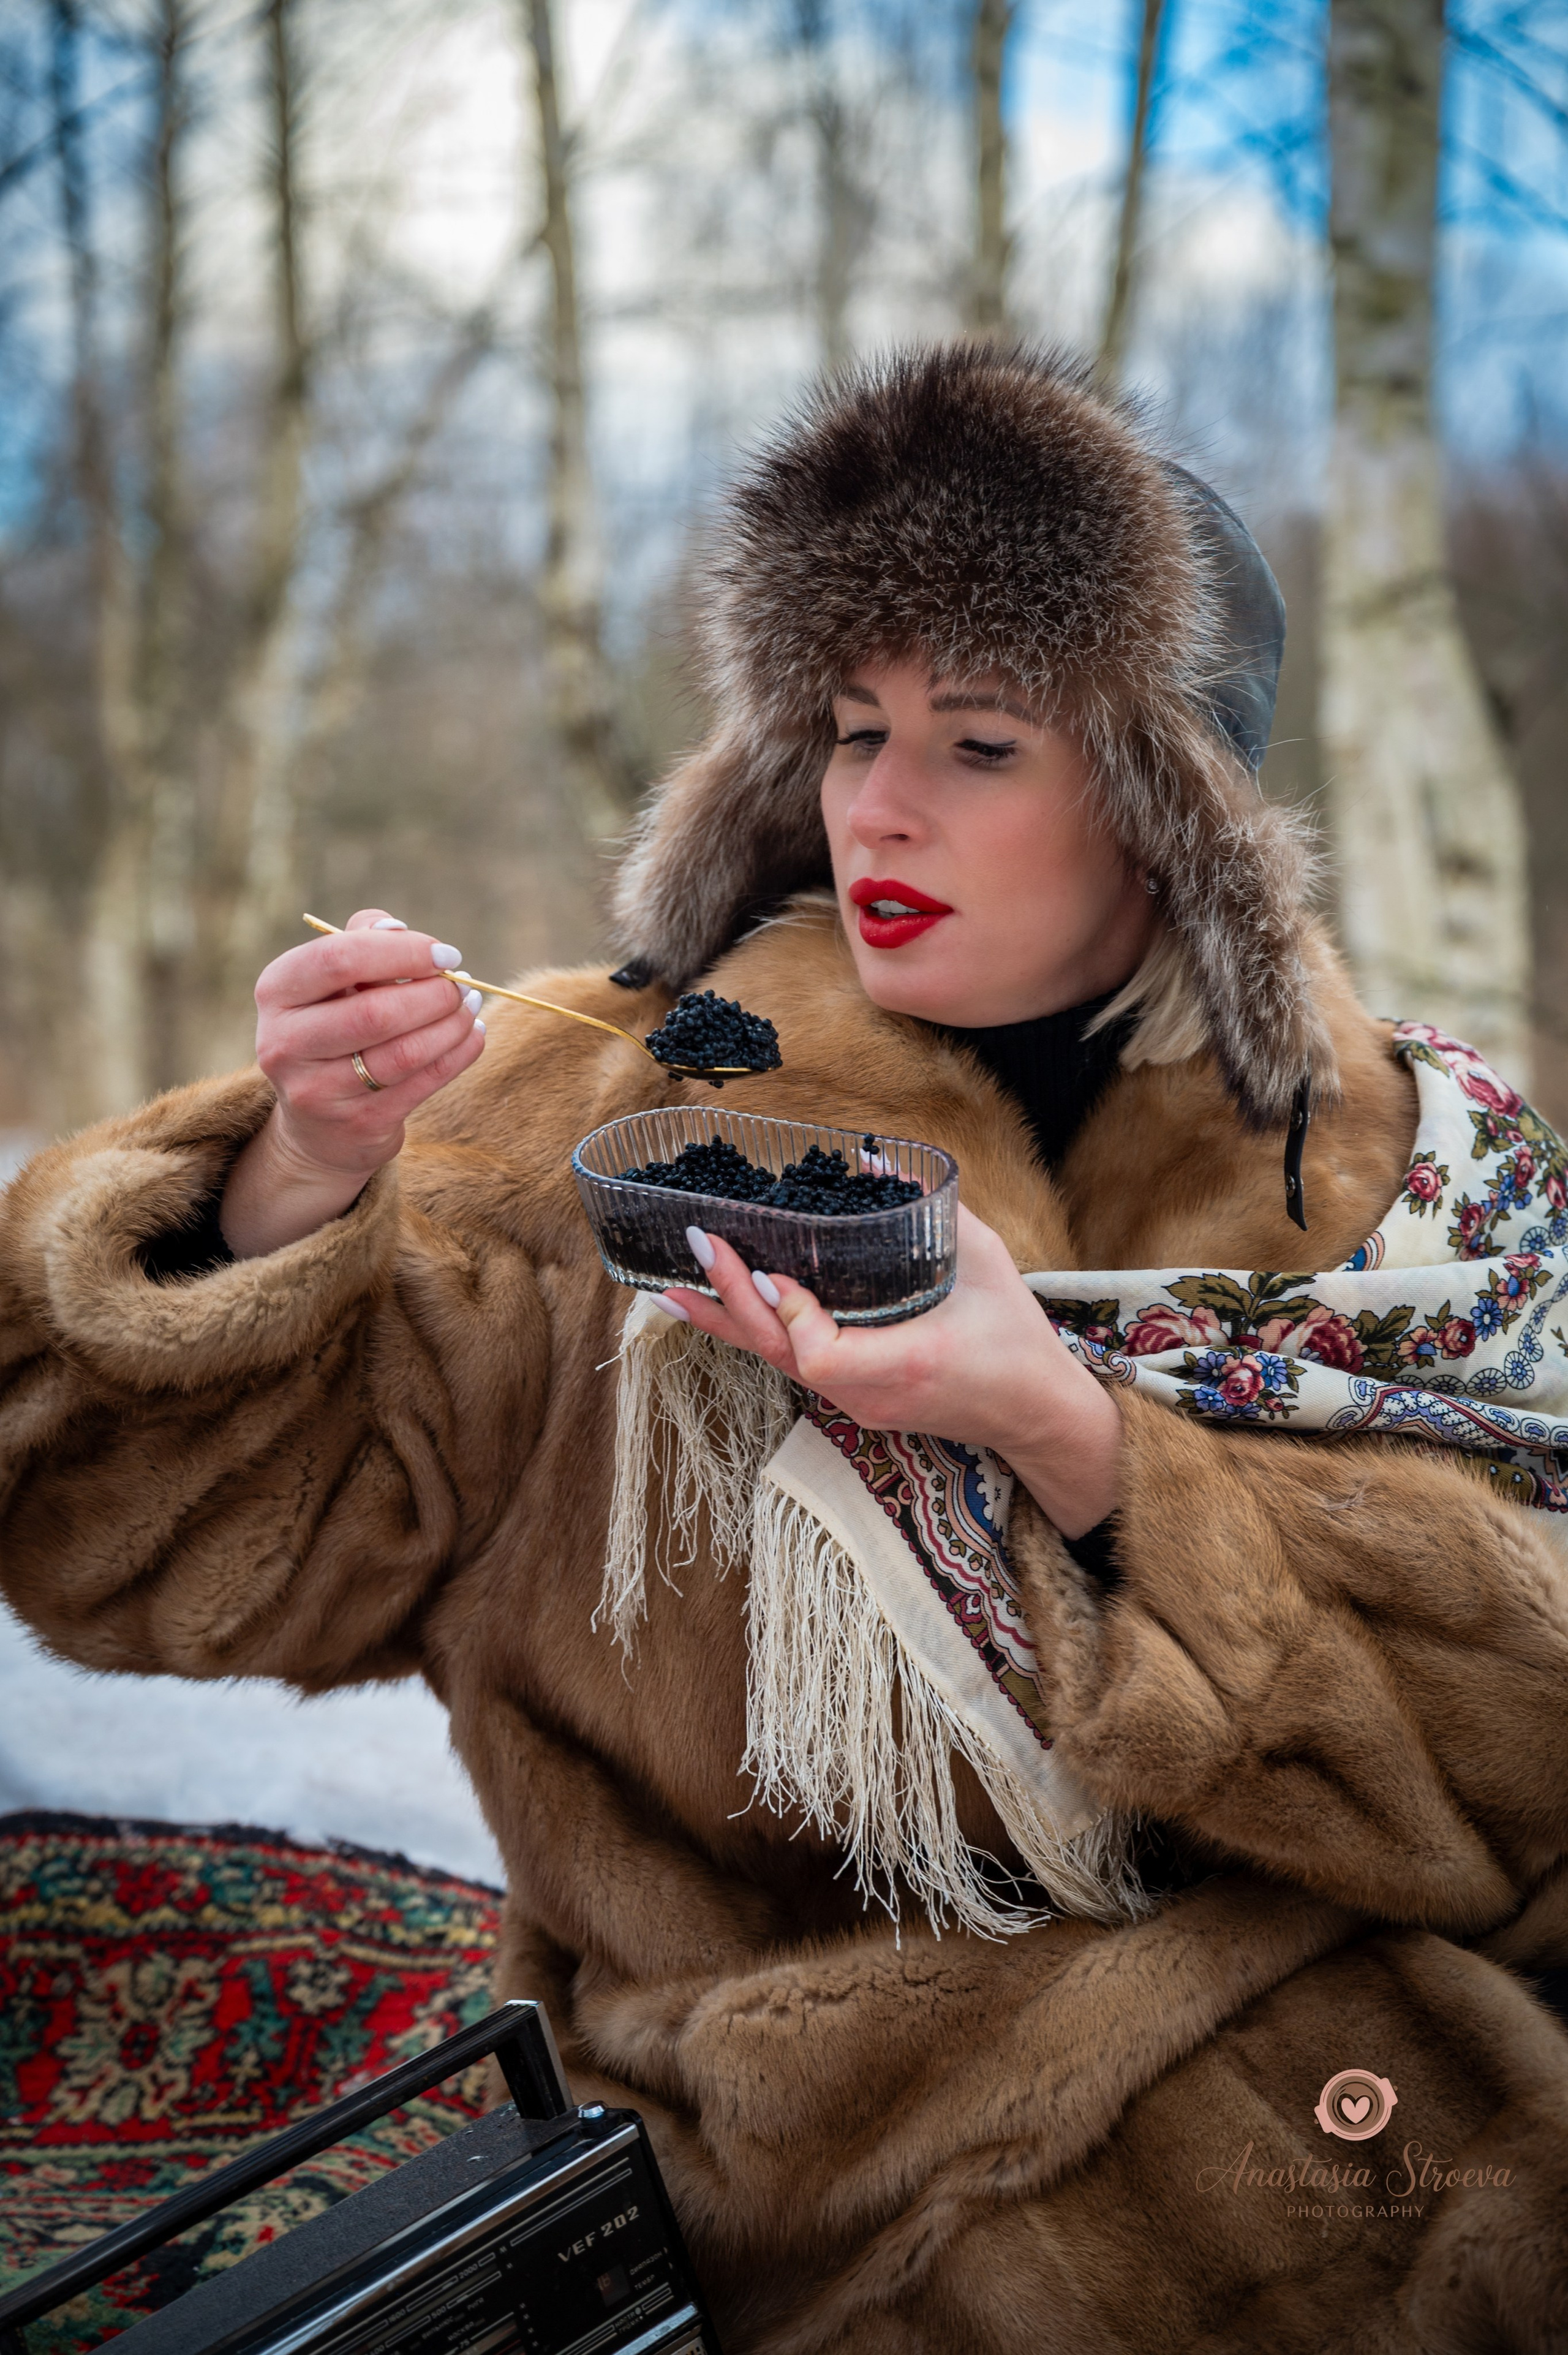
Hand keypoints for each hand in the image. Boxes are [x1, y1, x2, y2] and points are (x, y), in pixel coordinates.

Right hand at [219, 909, 485, 1257]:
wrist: (319, 1124)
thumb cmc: (335, 1026)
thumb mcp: (334, 981)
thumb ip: (362, 940)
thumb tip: (399, 929)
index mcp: (277, 992)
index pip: (339, 959)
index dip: (402, 952)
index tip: (445, 954)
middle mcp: (285, 1043)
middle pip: (374, 1012)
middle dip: (433, 994)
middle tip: (460, 985)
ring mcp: (319, 1091)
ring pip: (404, 1053)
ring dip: (452, 1024)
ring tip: (469, 1006)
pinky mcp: (358, 1124)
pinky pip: (424, 1083)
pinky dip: (459, 1053)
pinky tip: (472, 1034)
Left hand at [661, 1203, 1119, 1538]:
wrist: (1034, 1413)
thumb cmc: (1014, 1337)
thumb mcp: (985, 1261)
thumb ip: (929, 1209)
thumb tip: (874, 1161)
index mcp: (905, 1362)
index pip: (821, 1352)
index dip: (790, 1313)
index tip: (771, 1271)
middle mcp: (869, 1393)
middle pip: (780, 1355)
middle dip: (731, 1301)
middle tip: (697, 1248)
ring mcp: (856, 1402)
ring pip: (775, 1362)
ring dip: (724, 1321)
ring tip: (670, 1288)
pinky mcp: (852, 1399)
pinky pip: (789, 1365)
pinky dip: (750, 1332)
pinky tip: (716, 1309)